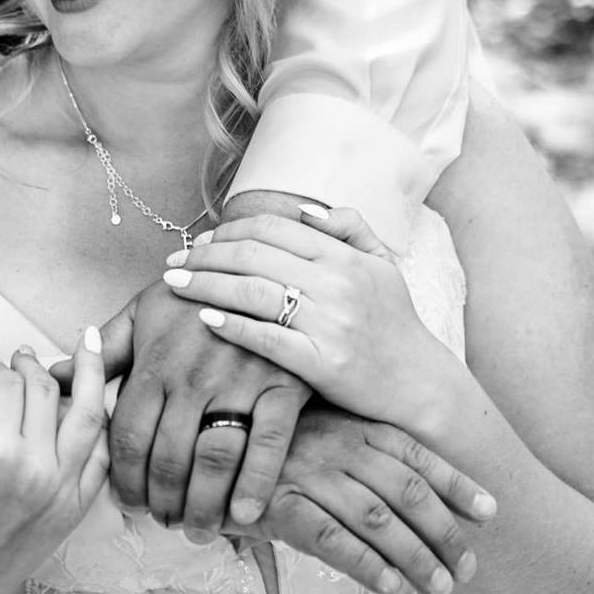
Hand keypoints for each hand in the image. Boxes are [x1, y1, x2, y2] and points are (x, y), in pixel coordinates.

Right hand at [0, 329, 109, 593]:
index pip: (5, 383)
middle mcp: (38, 469)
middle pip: (45, 391)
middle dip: (32, 365)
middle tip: (22, 356)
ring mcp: (65, 489)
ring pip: (89, 415)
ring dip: (88, 374)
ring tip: (88, 343)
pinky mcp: (78, 507)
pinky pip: (101, 454)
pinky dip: (100, 423)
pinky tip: (95, 399)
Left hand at [101, 278, 310, 536]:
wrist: (267, 270)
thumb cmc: (199, 295)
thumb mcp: (146, 313)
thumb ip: (104, 351)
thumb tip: (53, 375)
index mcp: (154, 363)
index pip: (128, 437)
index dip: (124, 480)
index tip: (127, 504)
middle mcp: (192, 376)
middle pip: (168, 458)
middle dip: (161, 501)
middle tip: (163, 522)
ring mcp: (239, 382)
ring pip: (212, 459)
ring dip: (202, 505)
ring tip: (196, 528)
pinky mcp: (283, 386)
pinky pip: (267, 446)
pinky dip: (254, 486)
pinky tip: (243, 515)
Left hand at [163, 205, 456, 426]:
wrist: (418, 383)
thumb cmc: (395, 322)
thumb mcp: (383, 265)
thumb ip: (349, 228)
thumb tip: (304, 210)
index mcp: (345, 256)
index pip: (273, 228)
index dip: (230, 229)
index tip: (202, 239)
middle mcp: (336, 284)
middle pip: (254, 256)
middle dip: (206, 254)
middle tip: (175, 261)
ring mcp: (328, 324)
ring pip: (253, 292)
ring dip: (206, 284)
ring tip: (175, 284)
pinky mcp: (321, 364)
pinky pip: (266, 339)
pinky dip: (232, 325)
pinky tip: (205, 318)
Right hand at [229, 406, 495, 593]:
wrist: (199, 446)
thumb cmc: (269, 446)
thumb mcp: (320, 435)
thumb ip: (363, 453)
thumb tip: (421, 492)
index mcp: (354, 425)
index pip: (418, 455)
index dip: (457, 484)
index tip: (490, 513)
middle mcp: (337, 445)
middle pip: (407, 492)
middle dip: (444, 533)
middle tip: (466, 570)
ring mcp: (309, 473)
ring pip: (377, 519)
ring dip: (415, 557)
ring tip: (438, 588)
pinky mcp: (278, 504)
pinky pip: (330, 537)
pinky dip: (364, 563)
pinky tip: (389, 586)